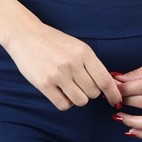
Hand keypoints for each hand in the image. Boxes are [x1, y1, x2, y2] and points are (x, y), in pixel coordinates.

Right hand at [6, 22, 121, 110]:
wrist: (25, 36)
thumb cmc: (54, 43)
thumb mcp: (77, 47)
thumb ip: (92, 65)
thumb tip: (109, 86)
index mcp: (84, 53)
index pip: (105, 80)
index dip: (113, 94)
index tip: (116, 101)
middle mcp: (72, 64)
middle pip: (94, 93)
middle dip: (91, 93)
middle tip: (81, 85)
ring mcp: (58, 75)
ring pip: (81, 101)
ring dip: (78, 98)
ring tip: (70, 88)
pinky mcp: (44, 84)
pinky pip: (64, 105)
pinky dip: (65, 102)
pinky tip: (60, 92)